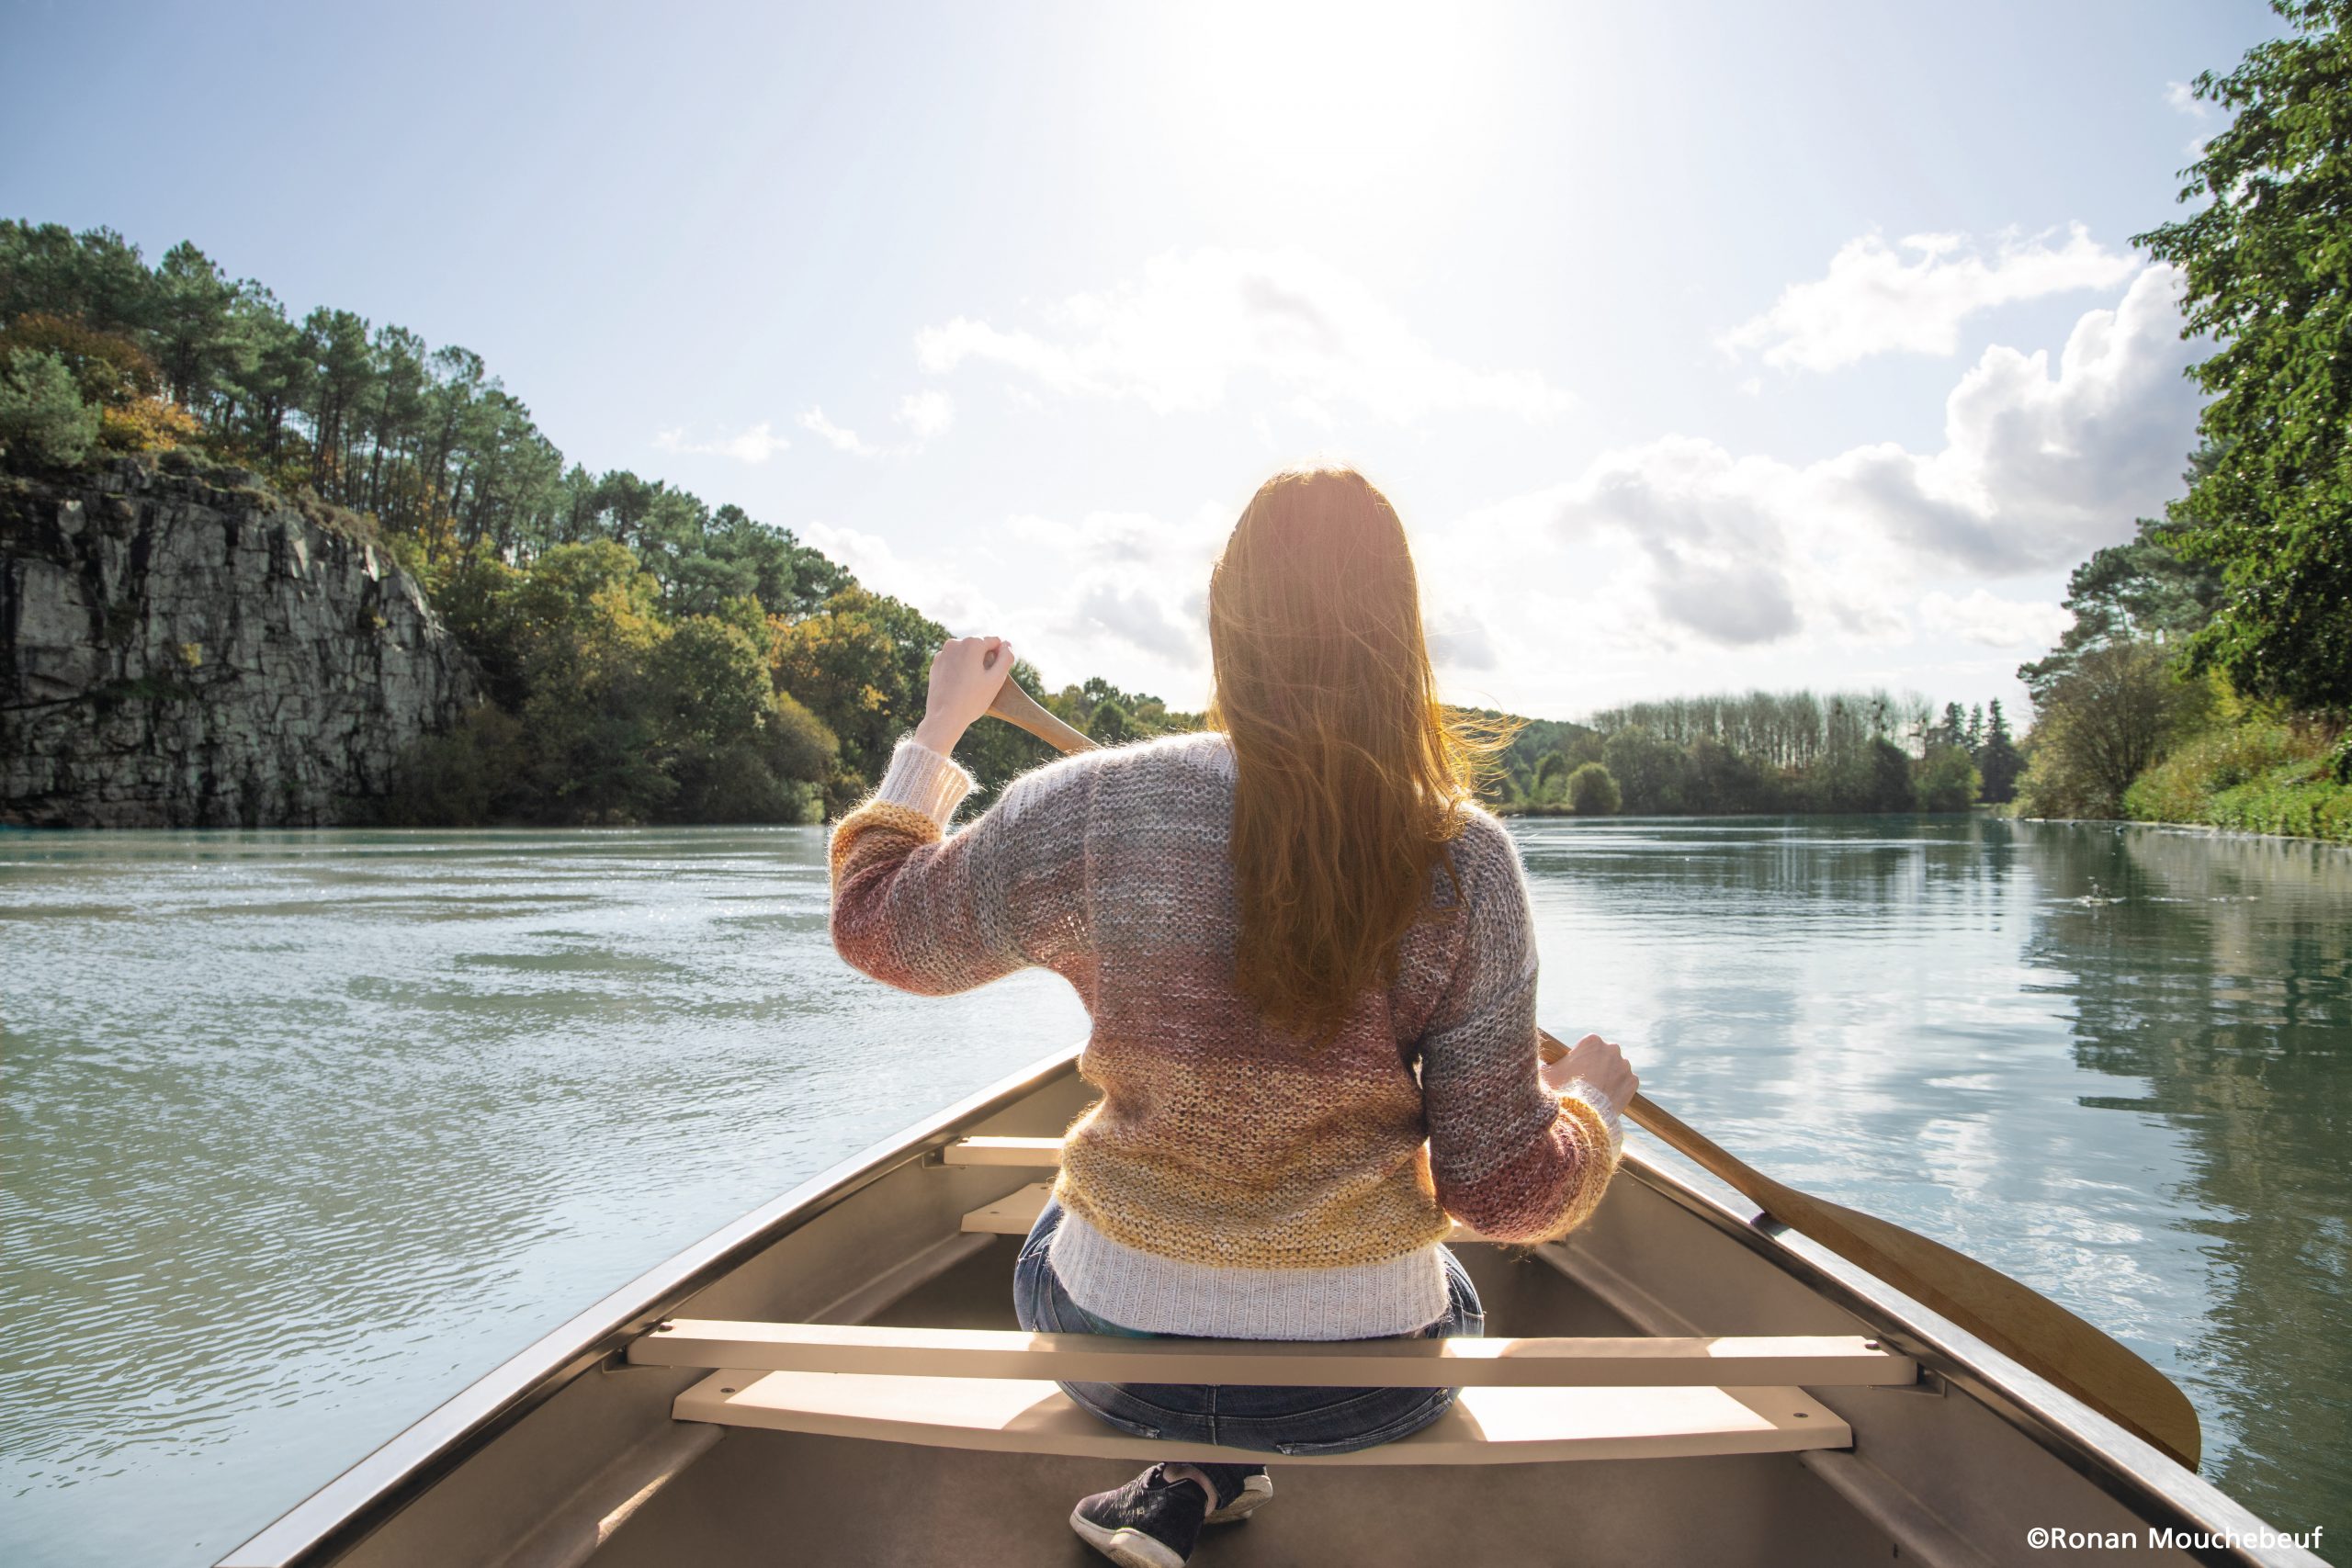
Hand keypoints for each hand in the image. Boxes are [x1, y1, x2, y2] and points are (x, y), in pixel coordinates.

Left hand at [912, 635, 1012, 754]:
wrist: (944, 718)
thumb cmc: (972, 700)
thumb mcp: (996, 679)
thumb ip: (1006, 658)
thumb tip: (1007, 644)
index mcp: (972, 643)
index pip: (995, 641)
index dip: (1000, 657)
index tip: (996, 674)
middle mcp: (955, 643)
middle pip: (979, 646)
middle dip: (984, 659)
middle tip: (984, 682)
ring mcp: (942, 653)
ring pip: (965, 654)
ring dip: (972, 664)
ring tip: (971, 685)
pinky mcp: (935, 664)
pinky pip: (954, 662)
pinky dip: (959, 669)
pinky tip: (960, 686)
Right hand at [1542, 1032, 1637, 1114]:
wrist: (1583, 1115)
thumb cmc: (1562, 1090)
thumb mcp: (1547, 1073)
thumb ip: (1547, 1063)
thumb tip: (1540, 1062)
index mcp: (1592, 1041)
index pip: (1589, 1046)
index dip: (1581, 1058)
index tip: (1575, 1070)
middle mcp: (1612, 1049)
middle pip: (1605, 1055)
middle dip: (1598, 1065)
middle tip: (1586, 1082)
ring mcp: (1625, 1065)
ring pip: (1617, 1069)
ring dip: (1609, 1077)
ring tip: (1596, 1092)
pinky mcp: (1633, 1081)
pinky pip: (1626, 1083)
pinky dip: (1619, 1089)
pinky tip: (1607, 1097)